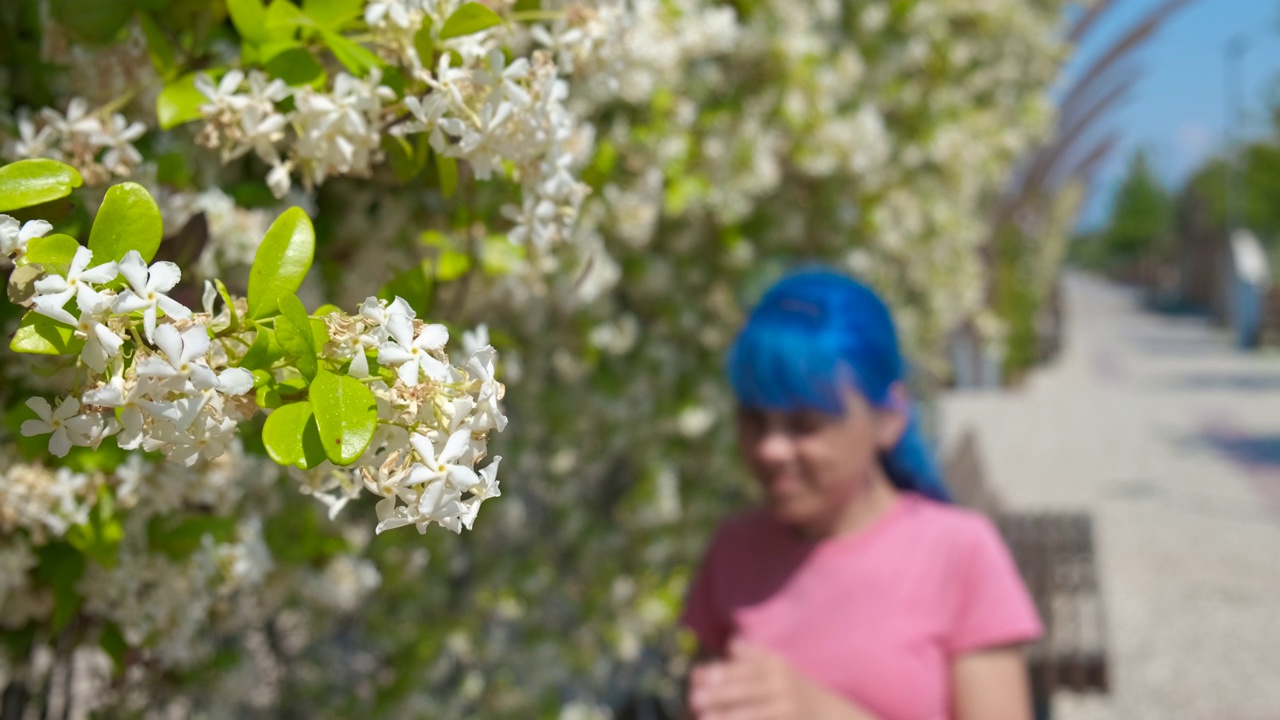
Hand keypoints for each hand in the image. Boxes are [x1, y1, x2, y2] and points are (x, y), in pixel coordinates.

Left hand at [687, 638, 870, 719]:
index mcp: (775, 664)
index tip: (698, 676)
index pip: (744, 667)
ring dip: (728, 716)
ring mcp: (787, 707)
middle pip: (746, 689)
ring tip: (704, 718)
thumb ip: (750, 656)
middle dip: (718, 694)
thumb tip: (720, 653)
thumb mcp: (776, 665)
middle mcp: (782, 683)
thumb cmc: (793, 688)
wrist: (828, 713)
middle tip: (693, 699)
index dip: (721, 672)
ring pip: (753, 712)